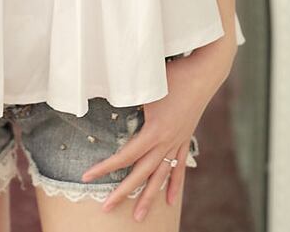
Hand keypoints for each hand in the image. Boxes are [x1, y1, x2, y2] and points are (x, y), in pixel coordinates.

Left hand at [81, 37, 236, 221]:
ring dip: (149, 198)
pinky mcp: (185, 138)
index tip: (86, 176)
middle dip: (123, 192)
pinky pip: (178, 167)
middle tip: (105, 208)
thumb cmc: (173, 74)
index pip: (125, 156)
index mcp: (154, 131)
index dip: (105, 168)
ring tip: (138, 217)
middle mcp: (166, 142)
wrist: (204, 71)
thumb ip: (127, 96)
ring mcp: (177, 142)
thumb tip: (107, 98)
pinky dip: (174, 185)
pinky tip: (170, 201)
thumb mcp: (146, 86)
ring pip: (160, 176)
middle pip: (141, 173)